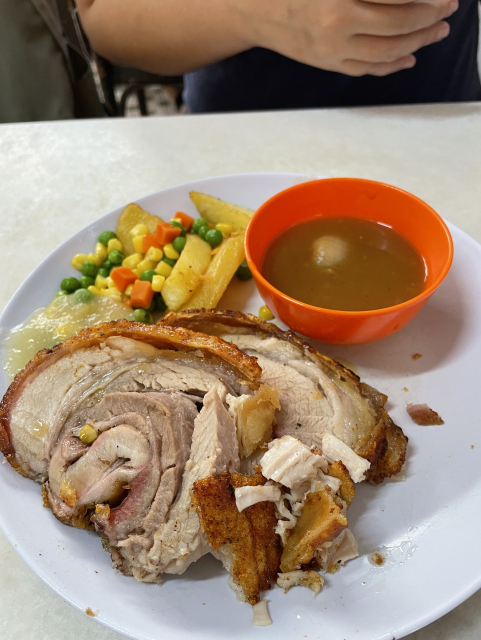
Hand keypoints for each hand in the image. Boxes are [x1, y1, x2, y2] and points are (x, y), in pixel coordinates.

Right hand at [238, 0, 457, 75]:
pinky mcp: (327, 63)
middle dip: (430, 17)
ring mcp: (332, 49)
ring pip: (387, 52)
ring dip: (418, 42)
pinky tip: (409, 57)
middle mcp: (337, 23)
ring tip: (437, 32)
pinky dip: (391, 66)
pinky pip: (367, 69)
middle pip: (398, 25)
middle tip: (449, 9)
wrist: (253, 9)